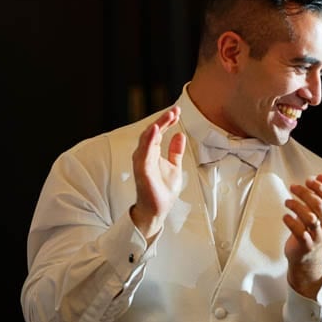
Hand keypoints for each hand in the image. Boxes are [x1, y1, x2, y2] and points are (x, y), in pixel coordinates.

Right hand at [129, 106, 185, 237]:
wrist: (157, 210)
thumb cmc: (162, 190)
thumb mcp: (174, 166)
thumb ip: (175, 152)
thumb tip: (179, 135)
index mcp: (152, 152)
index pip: (159, 132)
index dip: (167, 121)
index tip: (177, 111)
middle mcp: (145, 155)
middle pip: (152, 132)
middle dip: (163, 120)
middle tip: (174, 111)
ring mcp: (142, 162)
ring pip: (147, 139)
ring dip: (156, 126)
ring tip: (167, 117)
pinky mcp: (142, 170)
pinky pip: (144, 153)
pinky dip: (148, 141)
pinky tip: (154, 131)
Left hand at [283, 173, 321, 296]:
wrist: (306, 255)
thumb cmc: (311, 229)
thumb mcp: (319, 211)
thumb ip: (321, 193)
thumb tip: (321, 175)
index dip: (320, 187)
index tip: (308, 180)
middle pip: (318, 205)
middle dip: (305, 193)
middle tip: (293, 187)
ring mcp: (318, 236)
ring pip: (310, 218)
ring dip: (297, 206)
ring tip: (287, 202)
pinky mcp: (307, 245)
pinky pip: (299, 232)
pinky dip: (291, 222)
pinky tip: (285, 216)